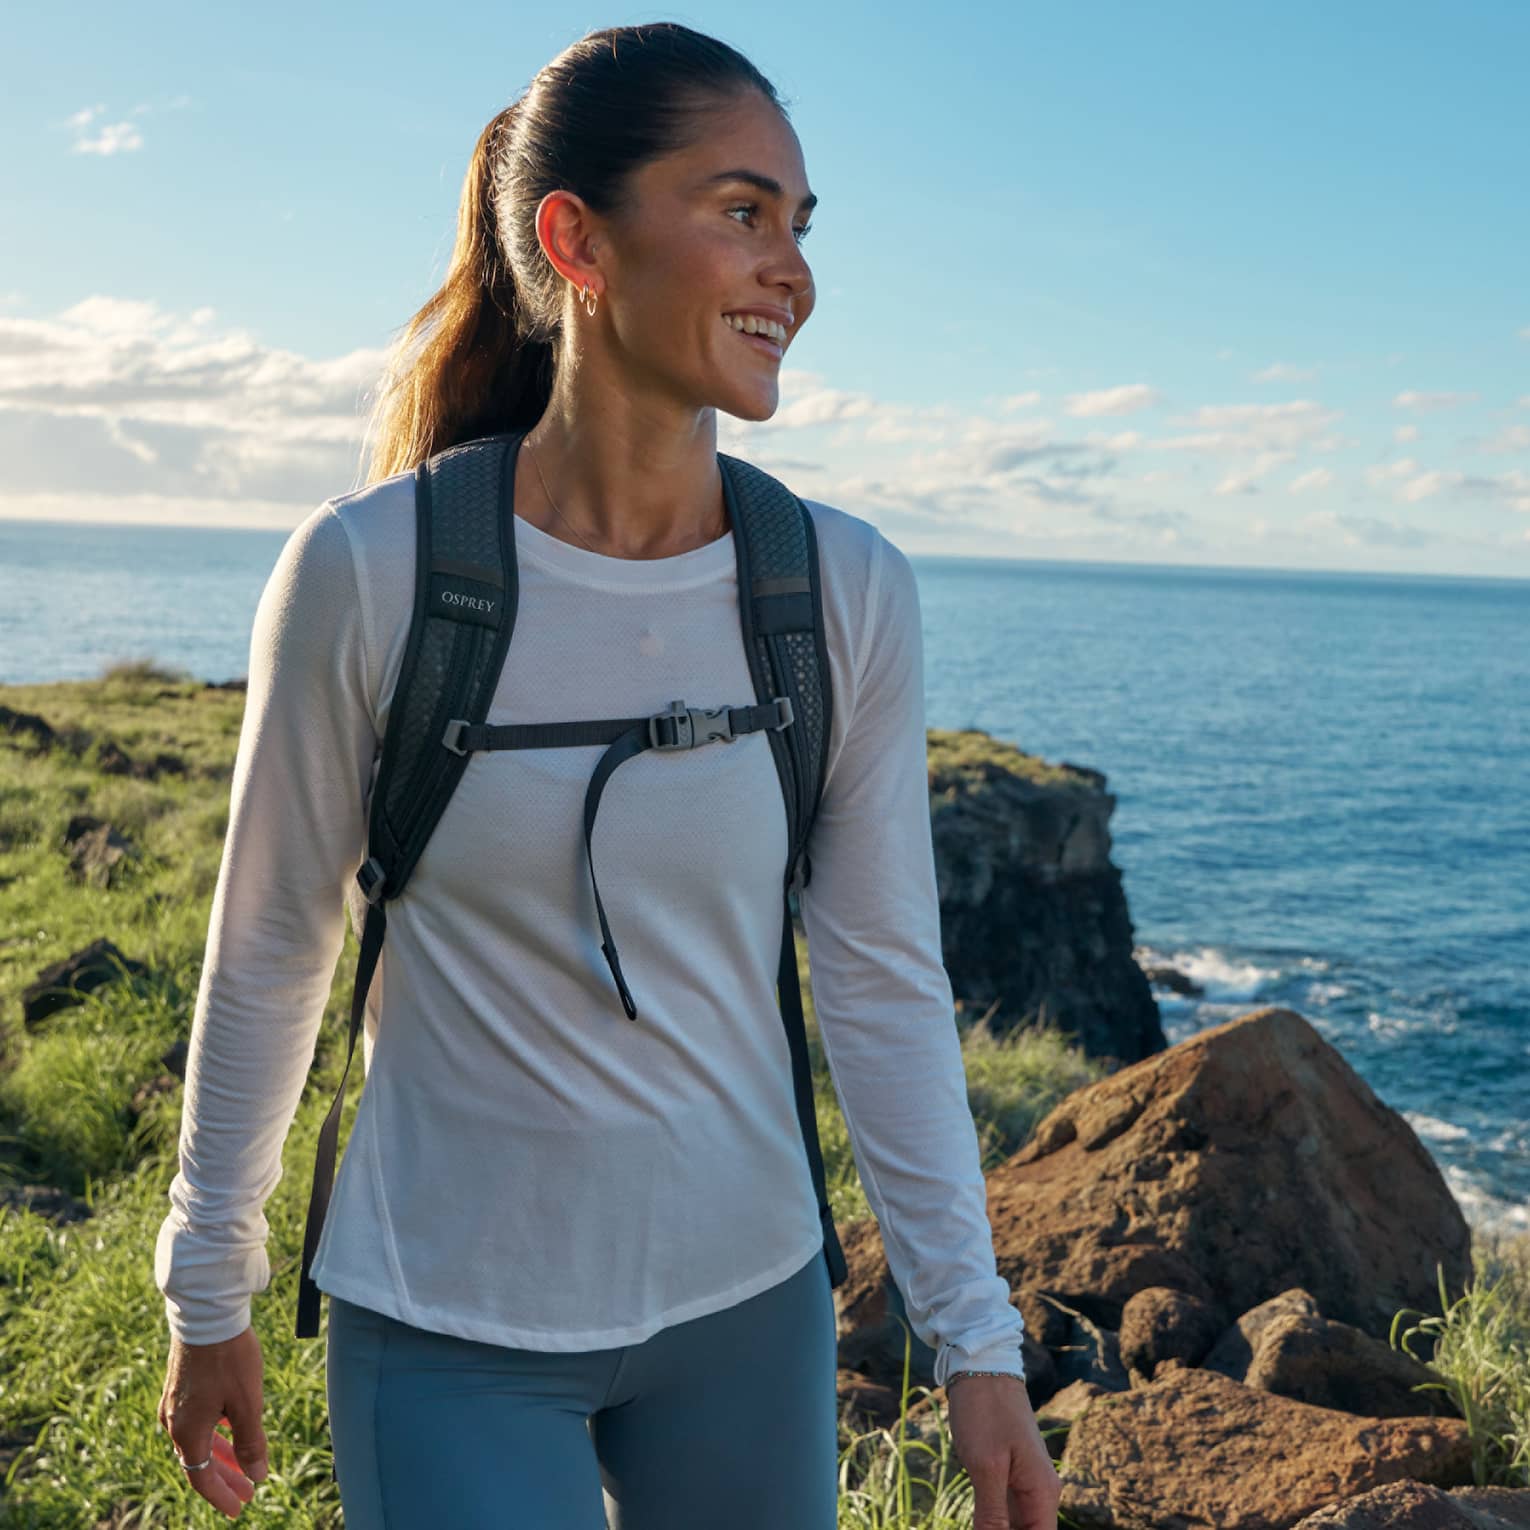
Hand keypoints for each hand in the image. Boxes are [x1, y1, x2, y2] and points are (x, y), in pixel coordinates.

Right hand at [157, 1325, 270, 1518]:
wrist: (207, 1313)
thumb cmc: (229, 1357)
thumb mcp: (247, 1403)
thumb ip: (251, 1443)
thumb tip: (257, 1477)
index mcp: (186, 1431)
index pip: (201, 1478)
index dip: (222, 1495)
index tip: (240, 1508)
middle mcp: (173, 1421)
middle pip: (199, 1461)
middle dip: (226, 1478)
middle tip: (248, 1492)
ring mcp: (173, 1403)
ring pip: (198, 1440)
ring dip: (222, 1455)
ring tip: (245, 1467)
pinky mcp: (179, 1385)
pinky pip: (196, 1421)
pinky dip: (215, 1433)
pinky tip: (230, 1430)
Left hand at [946, 1374, 1059, 1529]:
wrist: (982, 1367)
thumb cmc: (986, 1411)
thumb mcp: (986, 1466)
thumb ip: (993, 1515)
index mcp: (1043, 1493)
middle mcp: (1040, 1492)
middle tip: (979, 1529)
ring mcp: (1024, 1483)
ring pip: (1016, 1527)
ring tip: (976, 1525)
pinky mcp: (1007, 1475)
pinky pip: (1005, 1512)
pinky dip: (993, 1525)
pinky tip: (977, 1526)